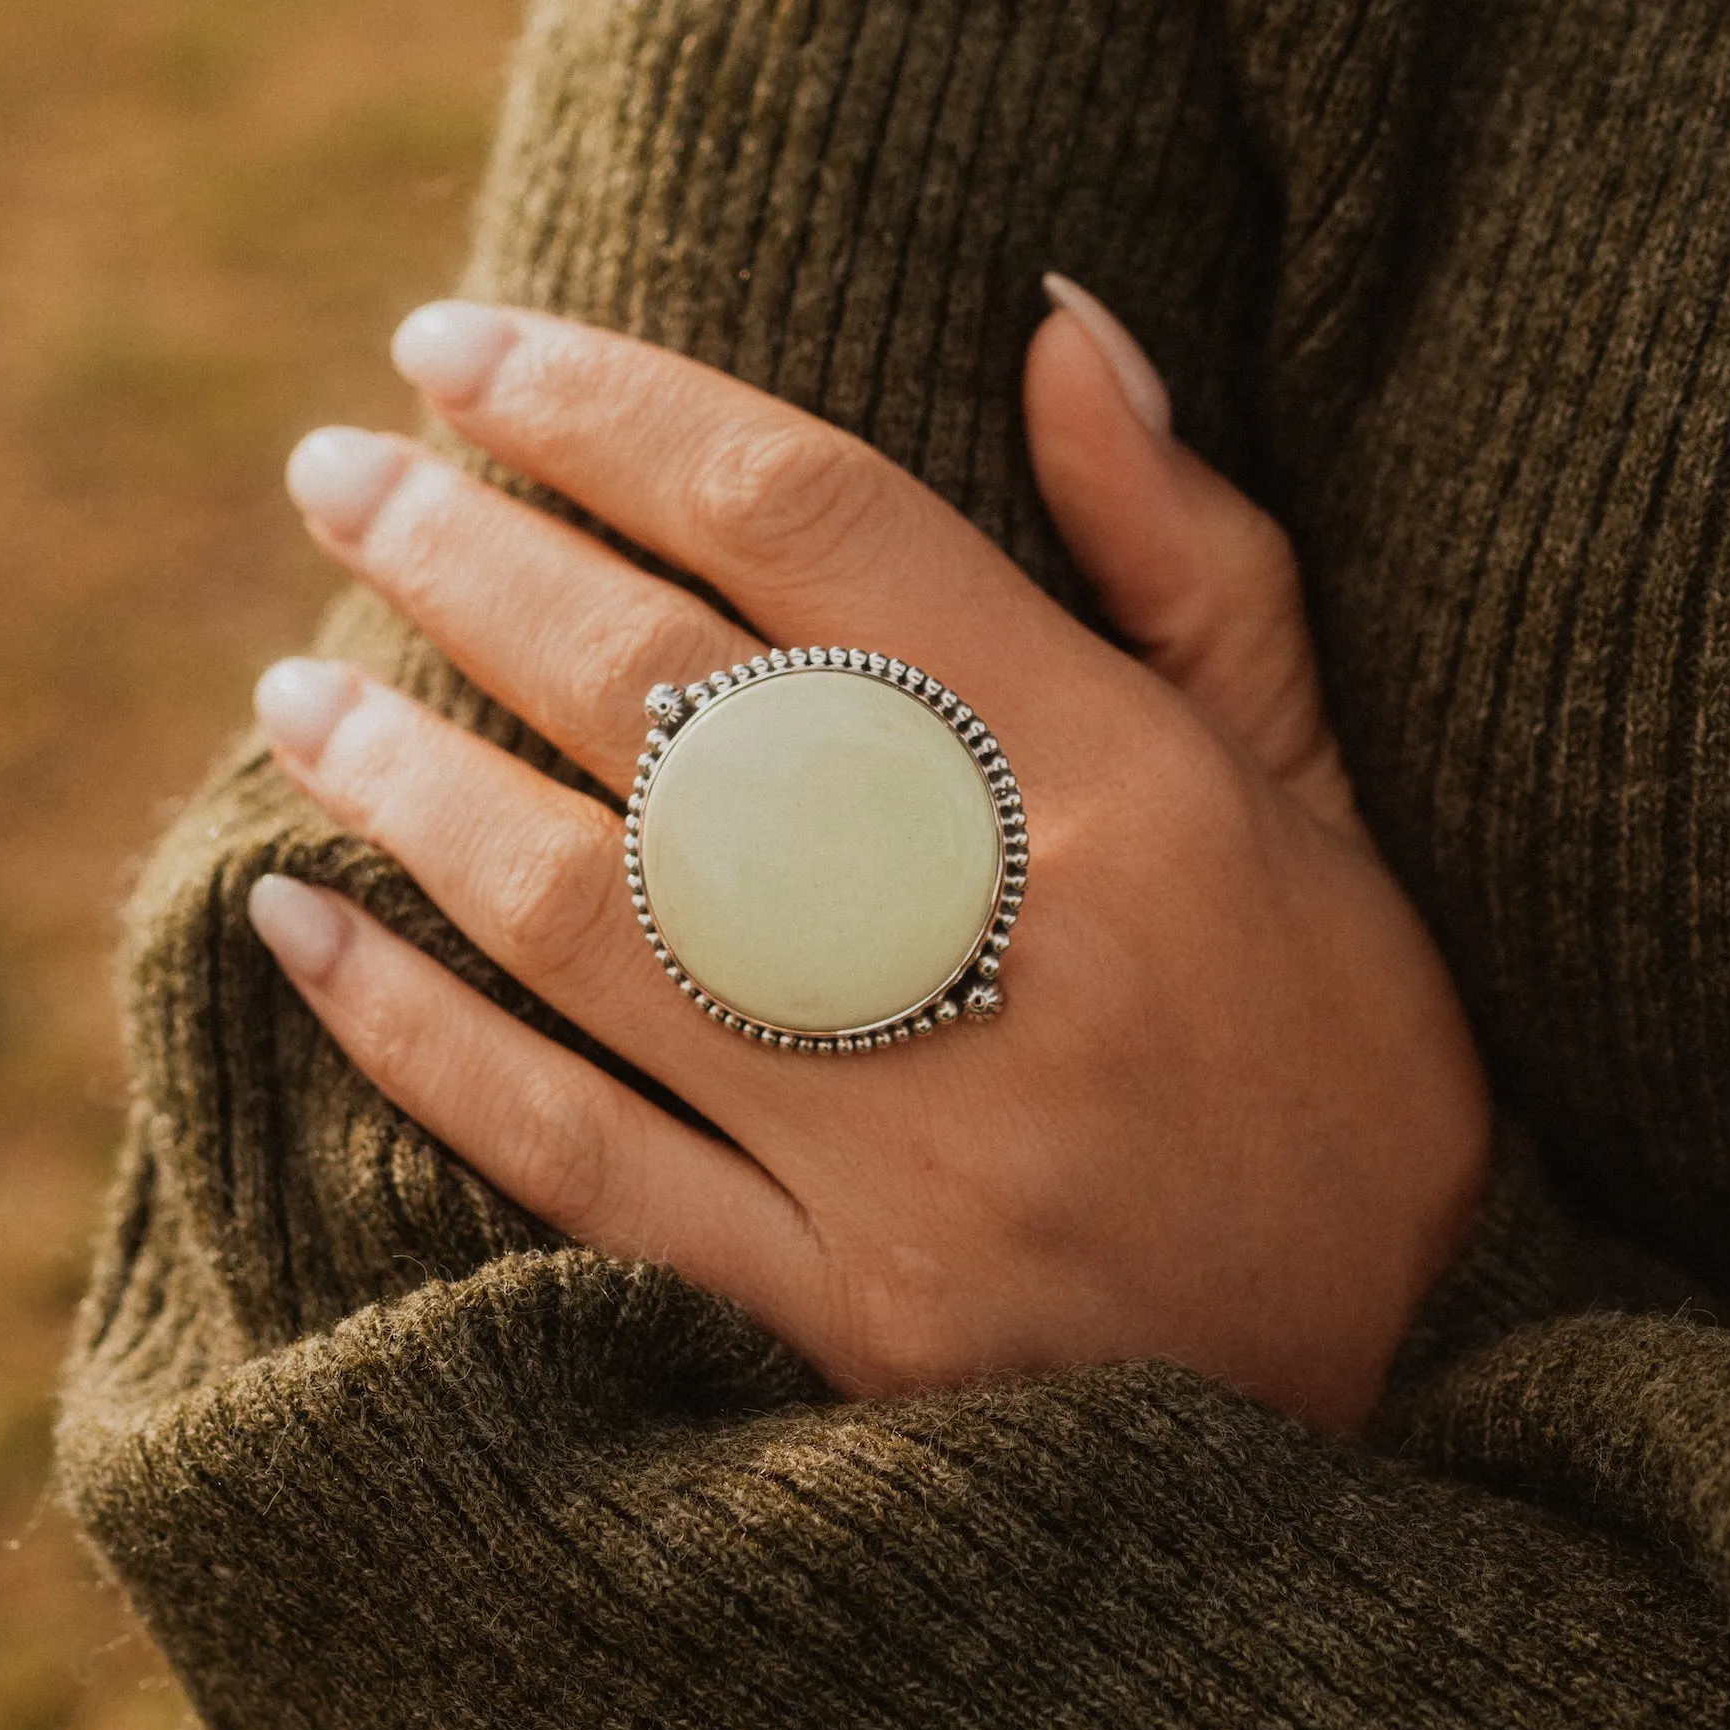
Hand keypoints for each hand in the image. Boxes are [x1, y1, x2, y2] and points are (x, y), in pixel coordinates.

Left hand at [246, 281, 1489, 1429]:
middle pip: (670, 696)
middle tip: (334, 474)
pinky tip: (299, 936)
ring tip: (294, 689)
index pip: (816, 527)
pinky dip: (420, 1043)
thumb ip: (1197, 564)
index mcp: (1131, 791)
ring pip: (595, 912)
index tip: (456, 341)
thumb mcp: (1331, 802)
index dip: (613, 407)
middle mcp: (1008, 947)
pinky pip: (579, 1162)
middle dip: (470, 559)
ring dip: (413, 782)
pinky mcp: (841, 1322)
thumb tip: (1055, 318)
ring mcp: (912, 1149)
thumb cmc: (1358, 1072)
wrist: (1435, 1412)